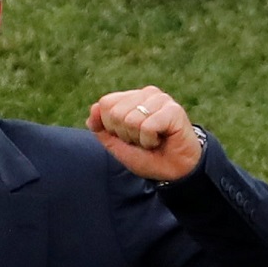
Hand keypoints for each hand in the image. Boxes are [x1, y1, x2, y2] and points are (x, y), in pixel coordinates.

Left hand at [85, 86, 202, 182]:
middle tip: (142, 140)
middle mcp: (146, 94)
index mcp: (131, 98)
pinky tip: (162, 140)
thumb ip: (100, 127)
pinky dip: (150, 140)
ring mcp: (161, 99)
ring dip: (139, 139)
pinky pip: (147, 127)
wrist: (174, 172)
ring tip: (153, 140)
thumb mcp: (116, 144)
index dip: (111, 127)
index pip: (105, 104)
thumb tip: (93, 108)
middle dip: (125, 135)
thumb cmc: (147, 156)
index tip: (128, 137)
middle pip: (116, 113)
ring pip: (131, 120)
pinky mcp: (173, 110)